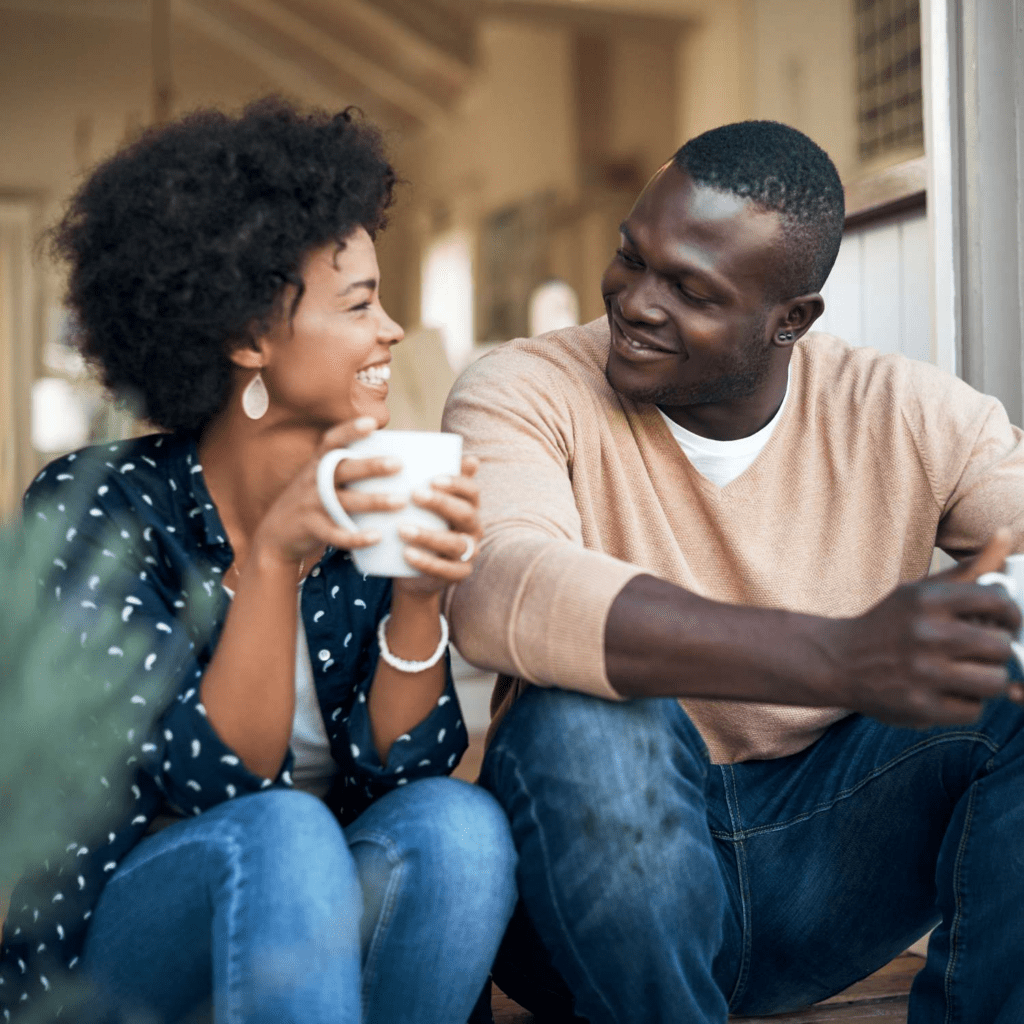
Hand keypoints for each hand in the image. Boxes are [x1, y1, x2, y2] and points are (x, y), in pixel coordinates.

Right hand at [250, 416, 402, 567]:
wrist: (276, 534)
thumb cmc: (313, 501)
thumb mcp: (321, 479)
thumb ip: (346, 467)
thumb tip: (390, 455)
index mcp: (317, 464)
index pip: (331, 441)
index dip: (350, 430)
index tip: (372, 423)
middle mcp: (313, 481)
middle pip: (342, 470)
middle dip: (370, 466)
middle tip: (398, 463)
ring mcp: (311, 505)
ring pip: (344, 502)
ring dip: (373, 501)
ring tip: (400, 501)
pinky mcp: (311, 528)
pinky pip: (335, 534)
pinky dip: (356, 537)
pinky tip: (377, 536)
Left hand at [393, 456, 481, 597]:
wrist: (411, 570)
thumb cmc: (418, 526)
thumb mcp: (421, 504)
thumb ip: (428, 481)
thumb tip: (434, 451)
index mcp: (469, 507)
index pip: (472, 491)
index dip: (456, 483)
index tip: (432, 478)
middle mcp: (474, 529)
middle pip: (466, 514)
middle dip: (441, 503)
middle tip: (414, 494)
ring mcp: (469, 553)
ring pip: (455, 543)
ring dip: (429, 535)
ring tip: (402, 528)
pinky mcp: (458, 574)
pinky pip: (446, 570)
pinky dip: (426, 562)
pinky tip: (406, 553)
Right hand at [825, 530, 1023, 726]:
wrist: (838, 662)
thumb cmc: (890, 624)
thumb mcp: (921, 591)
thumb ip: (970, 569)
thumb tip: (1007, 534)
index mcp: (927, 600)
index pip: (998, 601)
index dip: (1011, 614)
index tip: (1003, 622)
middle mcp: (925, 634)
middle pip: (1002, 647)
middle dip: (997, 650)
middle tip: (980, 651)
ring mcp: (922, 673)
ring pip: (995, 682)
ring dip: (987, 679)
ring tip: (967, 673)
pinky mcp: (920, 706)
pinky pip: (974, 710)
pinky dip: (966, 703)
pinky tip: (947, 692)